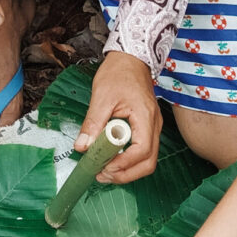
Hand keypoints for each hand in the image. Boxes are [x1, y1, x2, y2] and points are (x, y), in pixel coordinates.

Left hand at [74, 51, 161, 183]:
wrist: (131, 60)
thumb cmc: (119, 73)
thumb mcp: (101, 97)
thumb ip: (92, 123)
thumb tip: (82, 147)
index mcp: (145, 117)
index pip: (142, 151)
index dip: (124, 164)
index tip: (104, 167)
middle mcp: (154, 126)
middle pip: (149, 163)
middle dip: (126, 175)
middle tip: (103, 176)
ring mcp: (153, 129)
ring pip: (148, 160)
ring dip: (127, 171)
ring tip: (105, 171)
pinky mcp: (147, 129)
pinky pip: (143, 152)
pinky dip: (128, 162)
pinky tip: (112, 160)